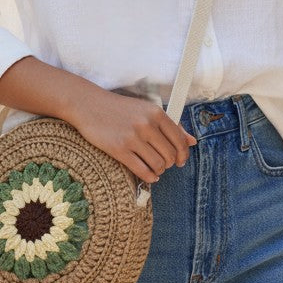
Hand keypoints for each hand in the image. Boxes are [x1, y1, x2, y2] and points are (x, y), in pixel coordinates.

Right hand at [68, 87, 195, 183]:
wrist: (89, 105)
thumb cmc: (119, 109)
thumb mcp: (146, 110)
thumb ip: (170, 125)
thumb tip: (192, 141)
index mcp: (156, 113)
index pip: (179, 140)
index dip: (183, 154)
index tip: (181, 160)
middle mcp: (147, 124)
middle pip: (170, 155)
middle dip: (170, 163)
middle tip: (163, 164)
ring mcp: (133, 138)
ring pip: (158, 165)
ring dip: (159, 170)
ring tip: (154, 168)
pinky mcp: (119, 149)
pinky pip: (142, 170)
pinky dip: (149, 177)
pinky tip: (148, 175)